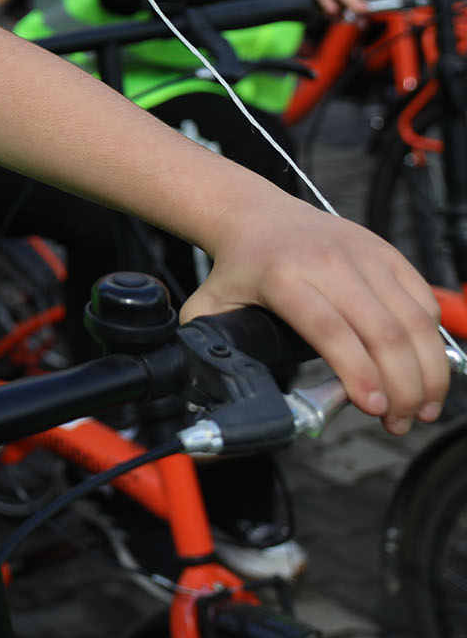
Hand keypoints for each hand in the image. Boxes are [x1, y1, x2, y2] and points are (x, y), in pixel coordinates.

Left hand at [183, 191, 447, 434]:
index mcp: (283, 278)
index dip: (358, 373)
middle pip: (383, 333)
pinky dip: (431, 342)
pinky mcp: (387, 253)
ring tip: (422, 409)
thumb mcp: (209, 305)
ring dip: (427, 372)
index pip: (330, 331)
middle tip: (400, 423)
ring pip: (413, 320)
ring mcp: (363, 256)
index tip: (372, 408)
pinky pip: (422, 302)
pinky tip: (424, 370)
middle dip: (402, 388)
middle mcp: (328, 264)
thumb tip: (215, 390)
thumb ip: (206, 347)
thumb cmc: (238, 268)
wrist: (256, 214)